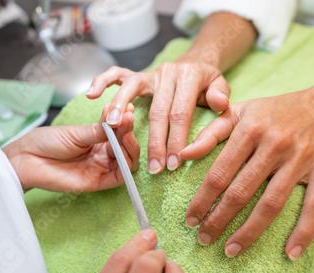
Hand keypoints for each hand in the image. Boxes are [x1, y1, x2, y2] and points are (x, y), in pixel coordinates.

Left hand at [4, 104, 138, 191]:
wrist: (28, 159)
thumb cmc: (47, 142)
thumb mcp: (77, 132)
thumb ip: (99, 130)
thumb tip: (120, 119)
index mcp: (97, 139)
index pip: (118, 131)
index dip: (125, 121)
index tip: (128, 109)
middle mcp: (101, 154)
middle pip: (125, 146)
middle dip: (128, 131)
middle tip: (127, 119)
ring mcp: (101, 168)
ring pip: (127, 161)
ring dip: (131, 147)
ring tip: (126, 133)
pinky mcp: (98, 182)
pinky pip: (119, 177)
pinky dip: (126, 165)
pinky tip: (124, 151)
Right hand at [86, 60, 229, 173]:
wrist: (197, 63)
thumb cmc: (209, 85)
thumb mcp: (222, 88)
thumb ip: (221, 97)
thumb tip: (219, 104)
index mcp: (190, 76)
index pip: (181, 112)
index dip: (176, 139)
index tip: (174, 164)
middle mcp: (168, 72)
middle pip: (158, 109)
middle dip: (155, 141)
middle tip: (154, 167)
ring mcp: (151, 73)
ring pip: (132, 90)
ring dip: (121, 110)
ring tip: (113, 130)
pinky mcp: (138, 74)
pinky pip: (116, 74)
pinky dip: (102, 81)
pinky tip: (92, 95)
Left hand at [180, 88, 313, 259]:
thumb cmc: (274, 111)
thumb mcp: (240, 112)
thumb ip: (211, 133)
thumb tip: (182, 155)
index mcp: (250, 129)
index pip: (219, 172)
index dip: (202, 199)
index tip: (190, 220)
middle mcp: (274, 143)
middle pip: (241, 191)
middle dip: (219, 219)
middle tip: (204, 240)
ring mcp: (301, 158)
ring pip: (272, 203)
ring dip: (250, 231)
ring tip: (231, 250)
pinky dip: (303, 232)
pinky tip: (290, 253)